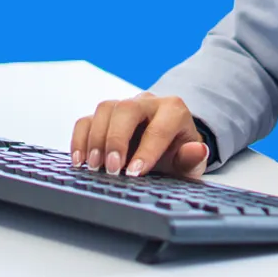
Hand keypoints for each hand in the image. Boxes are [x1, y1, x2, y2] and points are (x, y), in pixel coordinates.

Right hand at [69, 92, 209, 179]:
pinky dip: (80, 138)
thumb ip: (193, 158)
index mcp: (174, 111)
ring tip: (94, 167)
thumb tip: (197, 151)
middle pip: (126, 110)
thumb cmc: (178, 154)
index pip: (159, 127)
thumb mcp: (190, 161)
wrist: (168, 144)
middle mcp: (148, 102)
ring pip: (105, 109)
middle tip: (111, 169)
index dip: (146, 151)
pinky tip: (80, 161)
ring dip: (96, 139)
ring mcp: (124, 105)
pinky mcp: (105, 115)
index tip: (134, 174)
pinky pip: (87, 119)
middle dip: (116, 140)